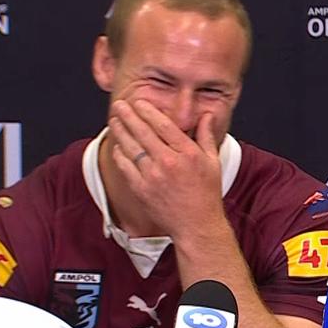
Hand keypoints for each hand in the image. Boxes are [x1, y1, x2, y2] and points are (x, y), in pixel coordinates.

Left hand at [107, 99, 225, 239]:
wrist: (196, 225)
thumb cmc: (207, 194)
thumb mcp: (213, 162)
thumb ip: (206, 135)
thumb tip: (205, 115)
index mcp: (188, 153)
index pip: (163, 125)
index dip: (148, 111)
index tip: (139, 102)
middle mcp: (169, 162)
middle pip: (143, 132)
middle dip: (129, 115)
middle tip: (120, 104)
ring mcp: (153, 176)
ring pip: (131, 147)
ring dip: (120, 131)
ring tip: (114, 120)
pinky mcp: (141, 189)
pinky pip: (125, 166)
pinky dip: (119, 153)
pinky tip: (117, 145)